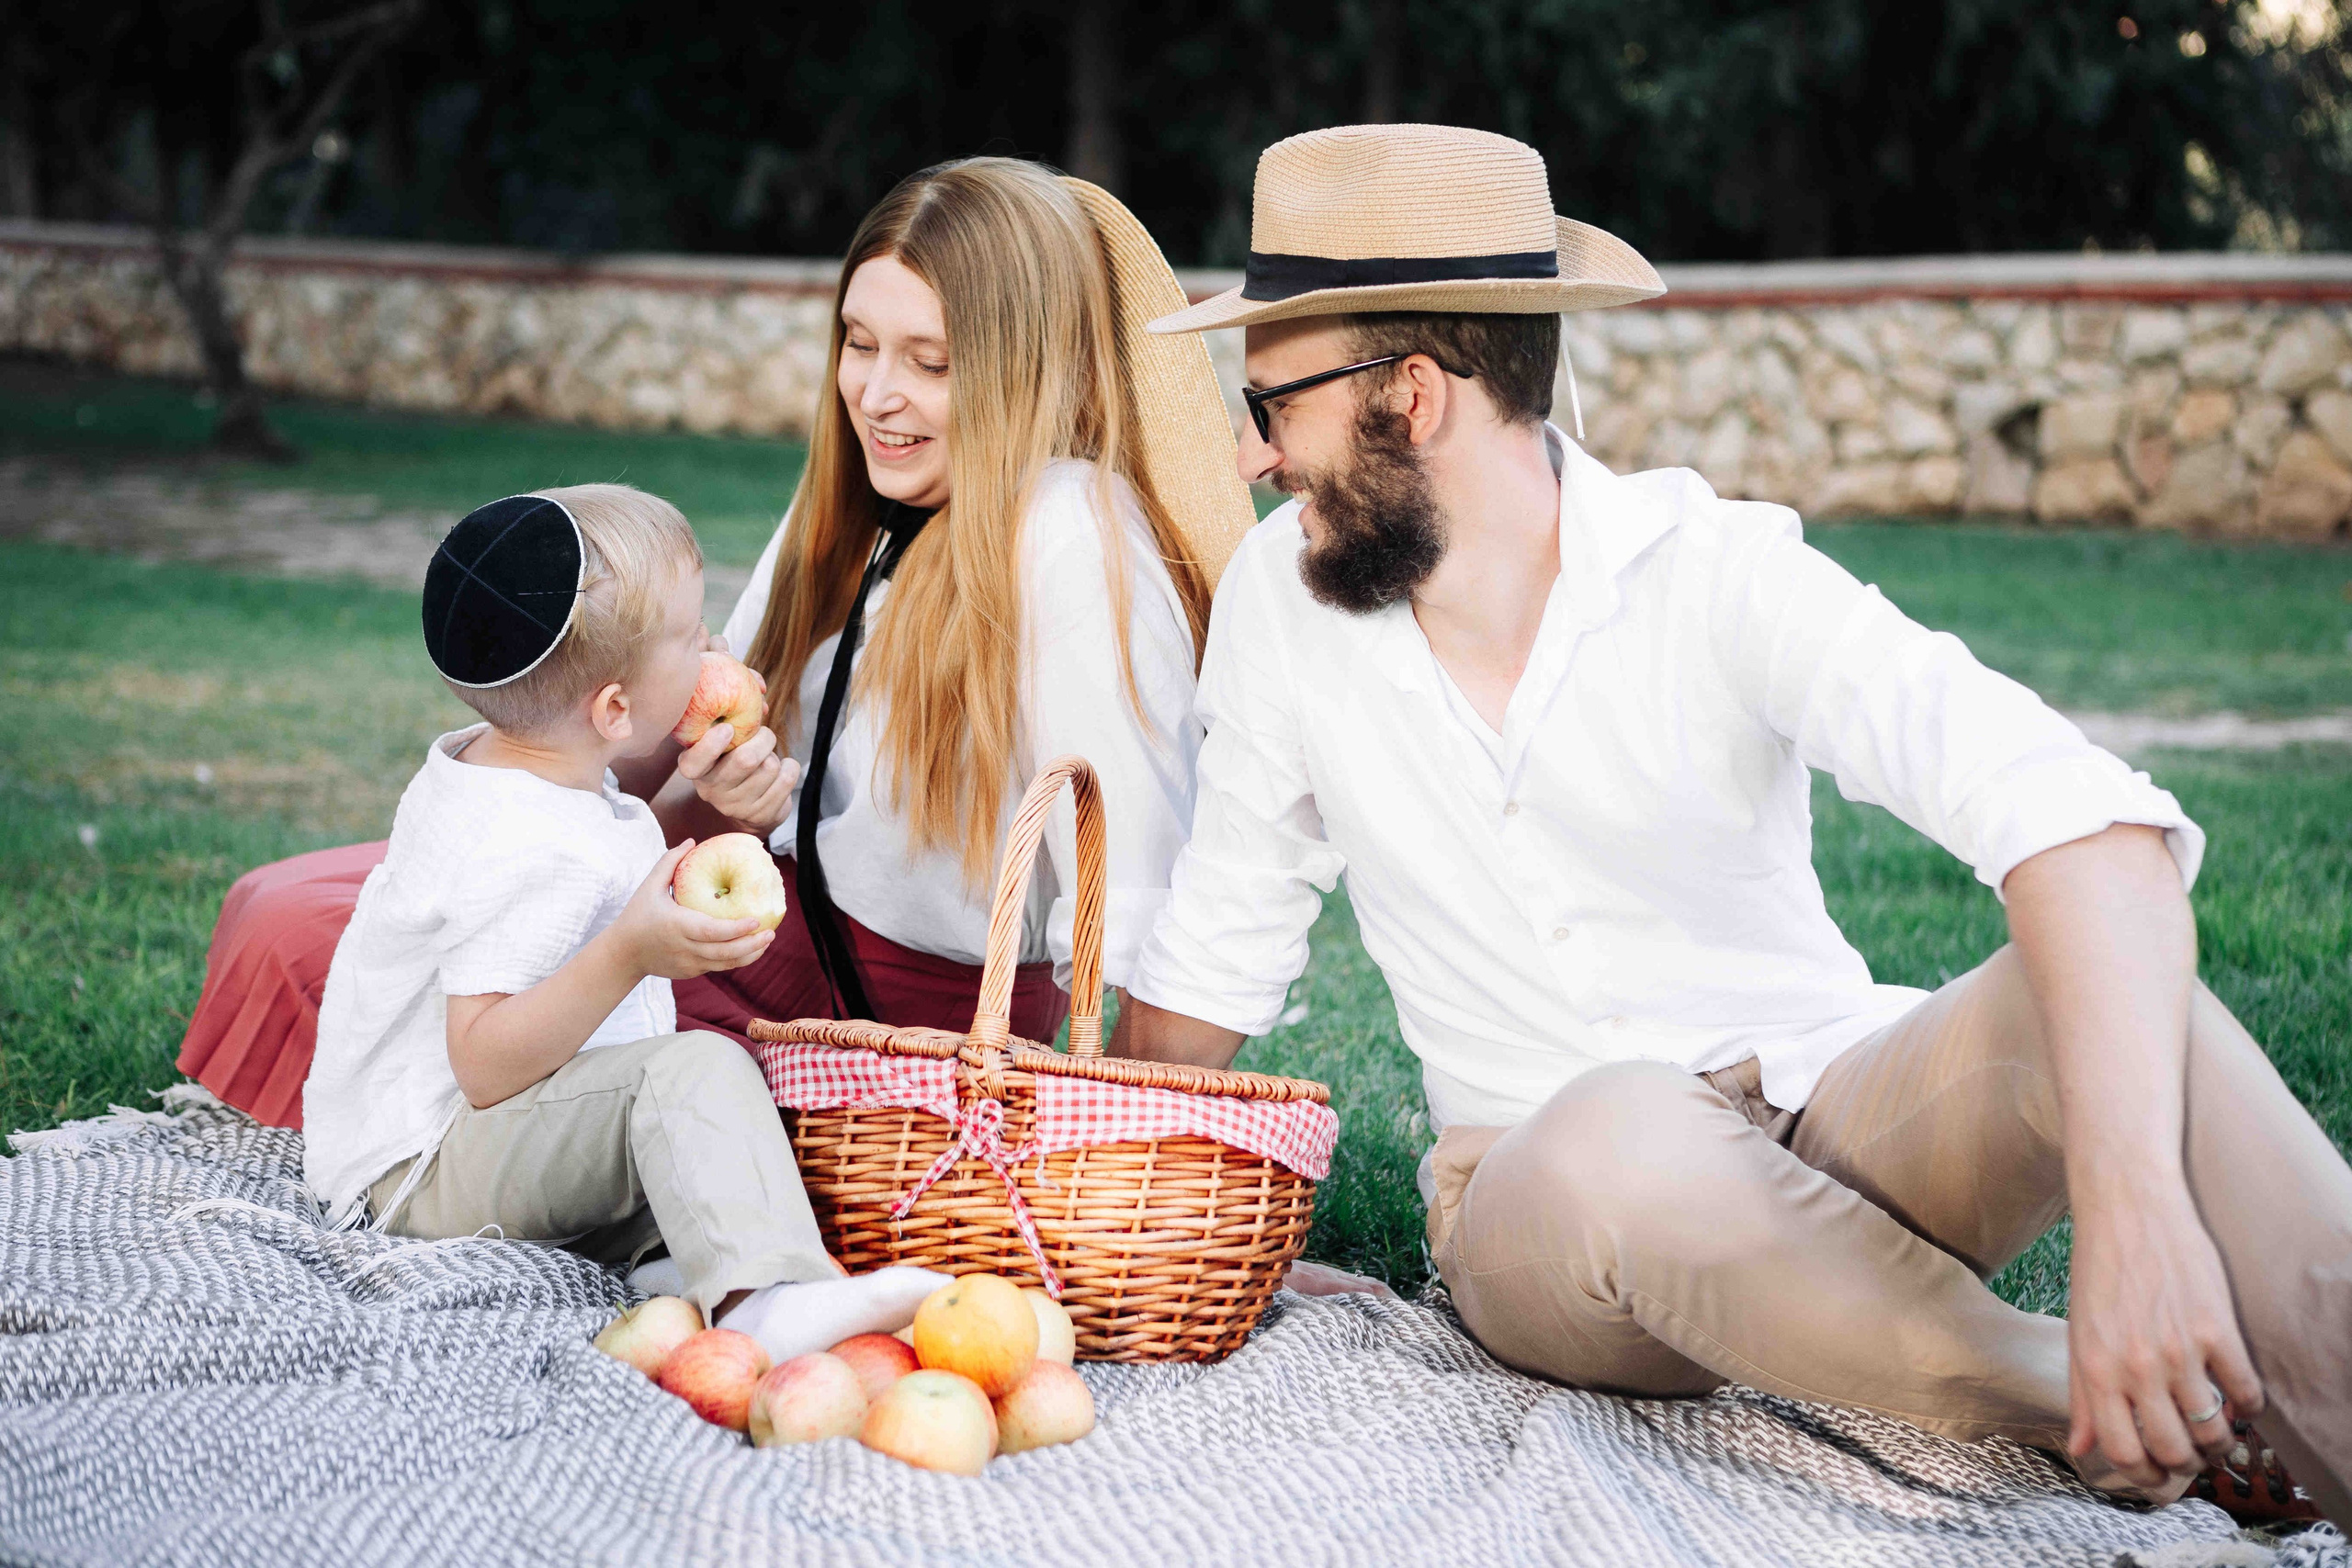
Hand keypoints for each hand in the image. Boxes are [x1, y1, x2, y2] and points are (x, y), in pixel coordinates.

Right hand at [612, 842, 775, 978]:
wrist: (623, 954)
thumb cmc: (638, 915)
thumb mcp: (649, 887)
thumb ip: (669, 863)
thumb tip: (691, 841)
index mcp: (677, 926)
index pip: (712, 932)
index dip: (736, 929)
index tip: (756, 920)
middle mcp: (685, 948)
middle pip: (725, 952)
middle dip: (752, 945)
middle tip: (770, 931)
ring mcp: (689, 964)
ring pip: (726, 964)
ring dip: (749, 954)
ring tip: (766, 940)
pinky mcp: (691, 972)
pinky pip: (718, 966)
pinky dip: (736, 958)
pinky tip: (750, 947)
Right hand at [676, 721, 797, 835]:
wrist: (750, 806)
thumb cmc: (734, 761)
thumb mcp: (722, 744)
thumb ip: (728, 718)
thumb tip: (760, 686)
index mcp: (695, 770)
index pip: (693, 764)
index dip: (710, 746)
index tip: (727, 729)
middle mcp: (711, 792)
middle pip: (745, 760)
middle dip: (764, 739)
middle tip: (765, 735)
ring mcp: (736, 807)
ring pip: (770, 767)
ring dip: (775, 756)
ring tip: (768, 759)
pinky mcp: (761, 815)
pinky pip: (786, 779)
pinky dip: (790, 767)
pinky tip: (781, 771)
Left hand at [2066, 1180, 2262, 1489]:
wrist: (2128, 1208)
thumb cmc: (2100, 1270)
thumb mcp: (2078, 1332)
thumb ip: (2081, 1395)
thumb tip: (2079, 1448)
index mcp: (2095, 1369)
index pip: (2121, 1451)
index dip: (2142, 1475)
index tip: (2155, 1474)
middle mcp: (2135, 1366)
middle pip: (2173, 1450)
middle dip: (2186, 1464)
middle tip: (2190, 1452)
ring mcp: (2178, 1350)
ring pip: (2213, 1431)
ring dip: (2219, 1440)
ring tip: (2215, 1427)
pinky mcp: (2217, 1330)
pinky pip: (2246, 1394)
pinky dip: (2247, 1408)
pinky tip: (2236, 1397)